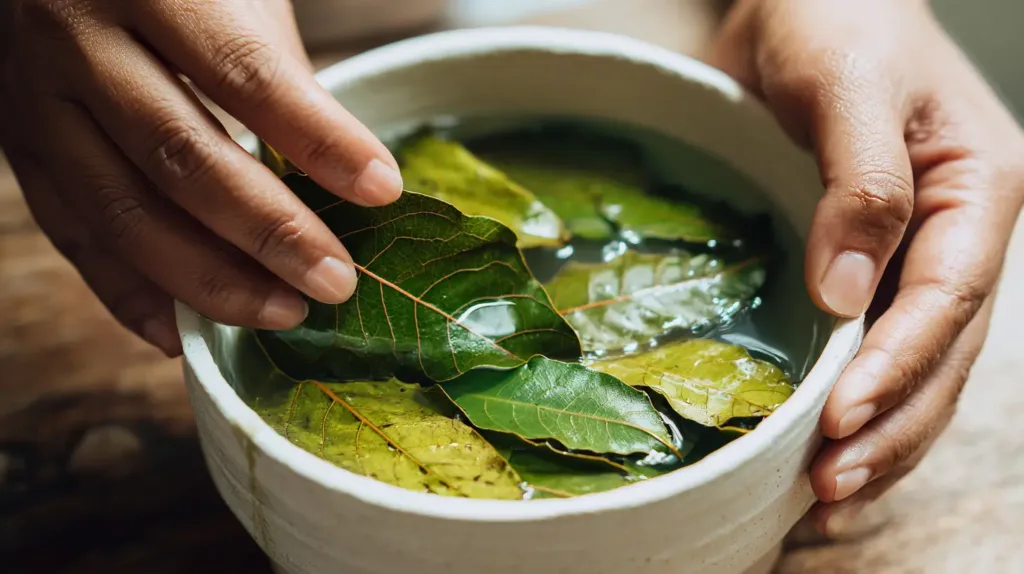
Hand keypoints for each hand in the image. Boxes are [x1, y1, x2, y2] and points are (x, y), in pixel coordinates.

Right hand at [0, 0, 401, 356]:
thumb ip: (273, 74)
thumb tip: (335, 178)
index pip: (245, 73)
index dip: (318, 138)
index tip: (381, 189)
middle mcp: (77, 40)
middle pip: (182, 157)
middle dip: (270, 232)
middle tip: (336, 281)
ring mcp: (35, 100)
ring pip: (123, 213)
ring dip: (210, 280)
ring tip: (284, 313)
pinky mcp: (19, 149)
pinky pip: (73, 235)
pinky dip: (129, 294)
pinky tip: (182, 332)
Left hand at [710, 0, 1023, 534]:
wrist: (800, 3)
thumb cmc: (833, 19)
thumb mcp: (850, 82)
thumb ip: (861, 183)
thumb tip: (847, 297)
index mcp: (981, 186)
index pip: (948, 297)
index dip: (897, 367)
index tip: (841, 423)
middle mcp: (960, 234)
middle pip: (939, 354)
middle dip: (888, 428)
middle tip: (826, 489)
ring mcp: (916, 257)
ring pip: (914, 369)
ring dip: (877, 441)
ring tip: (821, 502)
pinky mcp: (866, 269)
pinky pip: (873, 351)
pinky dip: (853, 409)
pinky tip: (821, 457)